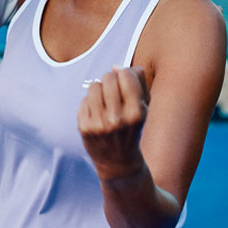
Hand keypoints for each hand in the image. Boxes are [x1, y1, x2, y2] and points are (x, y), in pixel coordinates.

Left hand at [78, 66, 149, 181]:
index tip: (124, 81)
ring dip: (99, 89)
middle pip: (108, 78)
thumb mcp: (144, 106)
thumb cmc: (132, 127)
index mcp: (137, 112)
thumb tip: (117, 66)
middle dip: (110, 80)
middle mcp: (117, 119)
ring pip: (93, 86)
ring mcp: (99, 124)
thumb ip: (138, 81)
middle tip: (113, 91)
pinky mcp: (84, 127)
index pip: (125, 75)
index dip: (124, 74)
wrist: (118, 161)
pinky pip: (84, 100)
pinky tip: (96, 114)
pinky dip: (90, 103)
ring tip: (104, 101)